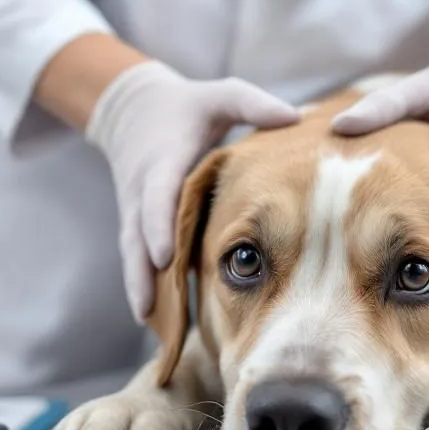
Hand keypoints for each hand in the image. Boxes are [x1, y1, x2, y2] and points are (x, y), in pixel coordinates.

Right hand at [86, 61, 299, 320]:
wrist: (134, 112)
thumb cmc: (190, 107)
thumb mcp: (220, 96)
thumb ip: (252, 104)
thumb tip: (294, 115)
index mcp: (163, 160)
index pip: (157, 196)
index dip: (160, 226)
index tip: (167, 256)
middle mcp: (142, 193)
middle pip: (139, 239)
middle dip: (146, 276)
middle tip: (157, 315)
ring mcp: (135, 214)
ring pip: (135, 258)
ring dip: (144, 292)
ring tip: (157, 332)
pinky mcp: (136, 229)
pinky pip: (139, 263)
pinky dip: (146, 291)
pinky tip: (158, 326)